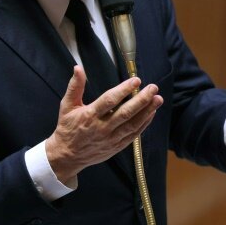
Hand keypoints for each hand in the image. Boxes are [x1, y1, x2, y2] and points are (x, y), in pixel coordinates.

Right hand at [46, 66, 162, 183]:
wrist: (67, 156)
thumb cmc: (68, 128)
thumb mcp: (67, 106)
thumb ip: (75, 87)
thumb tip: (78, 68)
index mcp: (89, 115)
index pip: (109, 101)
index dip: (123, 90)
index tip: (135, 81)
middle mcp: (102, 128)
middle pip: (125, 113)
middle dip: (141, 100)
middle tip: (153, 88)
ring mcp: (110, 139)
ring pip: (132, 124)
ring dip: (147, 112)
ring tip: (158, 99)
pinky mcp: (116, 146)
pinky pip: (133, 134)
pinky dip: (144, 124)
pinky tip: (151, 113)